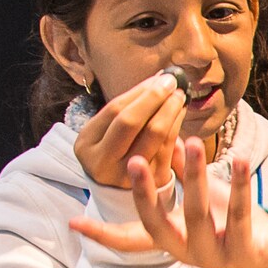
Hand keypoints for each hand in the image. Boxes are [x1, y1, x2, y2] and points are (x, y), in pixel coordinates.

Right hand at [71, 138, 267, 267]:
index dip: (102, 233)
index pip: (130, 239)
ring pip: (198, 213)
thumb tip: (158, 139)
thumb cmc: (229, 223)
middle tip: (135, 160)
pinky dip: (239, 186)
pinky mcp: (243, 253)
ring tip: (193, 141)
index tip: (74, 221)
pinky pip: (239, 216)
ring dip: (196, 176)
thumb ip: (180, 172)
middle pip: (158, 222)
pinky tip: (240, 160)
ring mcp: (213, 255)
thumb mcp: (200, 197)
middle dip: (145, 192)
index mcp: (170, 240)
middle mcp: (185, 251)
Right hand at [72, 70, 186, 189]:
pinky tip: (180, 114)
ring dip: (170, 111)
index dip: (139, 93)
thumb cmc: (114, 150)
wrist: (119, 190)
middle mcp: (104, 164)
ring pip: (154, 136)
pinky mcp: (152, 182)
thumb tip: (158, 79)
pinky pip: (169, 148)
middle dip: (154, 98)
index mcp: (87, 146)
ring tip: (179, 96)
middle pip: (131, 123)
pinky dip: (177, 126)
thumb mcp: (106, 132)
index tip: (159, 77)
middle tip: (171, 83)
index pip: (115, 112)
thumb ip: (126, 108)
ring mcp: (129, 176)